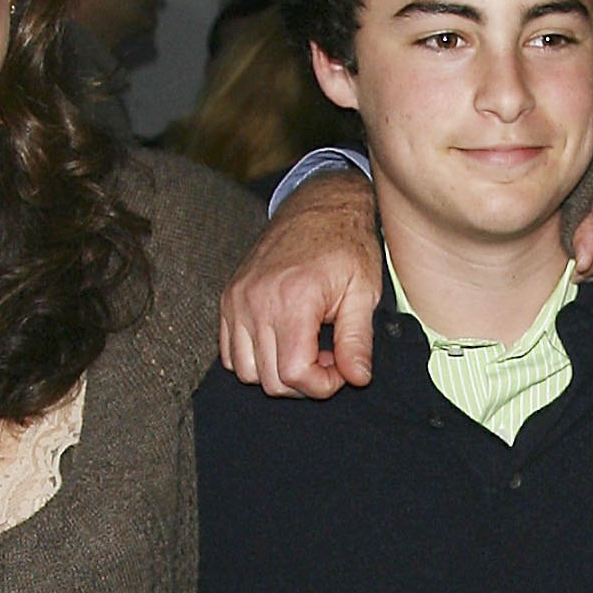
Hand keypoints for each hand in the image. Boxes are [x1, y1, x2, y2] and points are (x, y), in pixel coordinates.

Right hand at [218, 171, 379, 398]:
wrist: (319, 206)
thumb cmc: (347, 246)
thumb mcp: (363, 292)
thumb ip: (357, 340)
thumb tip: (357, 379)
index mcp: (294, 299)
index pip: (295, 374)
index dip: (323, 385)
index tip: (341, 370)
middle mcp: (257, 300)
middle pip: (271, 380)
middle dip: (304, 382)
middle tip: (328, 357)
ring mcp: (237, 299)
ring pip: (246, 372)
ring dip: (278, 373)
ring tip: (306, 348)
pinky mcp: (229, 298)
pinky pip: (229, 352)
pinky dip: (255, 358)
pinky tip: (284, 341)